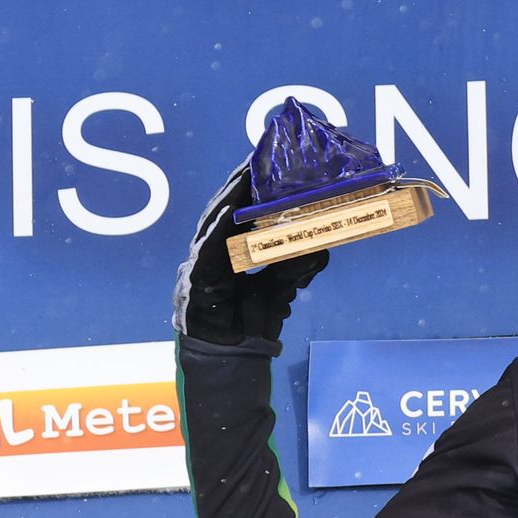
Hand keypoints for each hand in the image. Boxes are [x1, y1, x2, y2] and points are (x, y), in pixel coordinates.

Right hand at [173, 160, 326, 348]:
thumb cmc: (249, 325)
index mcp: (228, 253)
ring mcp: (199, 266)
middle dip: (241, 183)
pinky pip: (208, 249)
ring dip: (231, 196)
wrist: (231, 360)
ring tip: (246, 173)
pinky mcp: (195, 282)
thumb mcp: (282, 289)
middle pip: (225, 210)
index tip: (267, 160)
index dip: (251, 187)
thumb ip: (296, 267)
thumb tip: (322, 245)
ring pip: (214, 224)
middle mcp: (211, 254)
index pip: (240, 212)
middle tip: (258, 156)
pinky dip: (219, 227)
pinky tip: (230, 208)